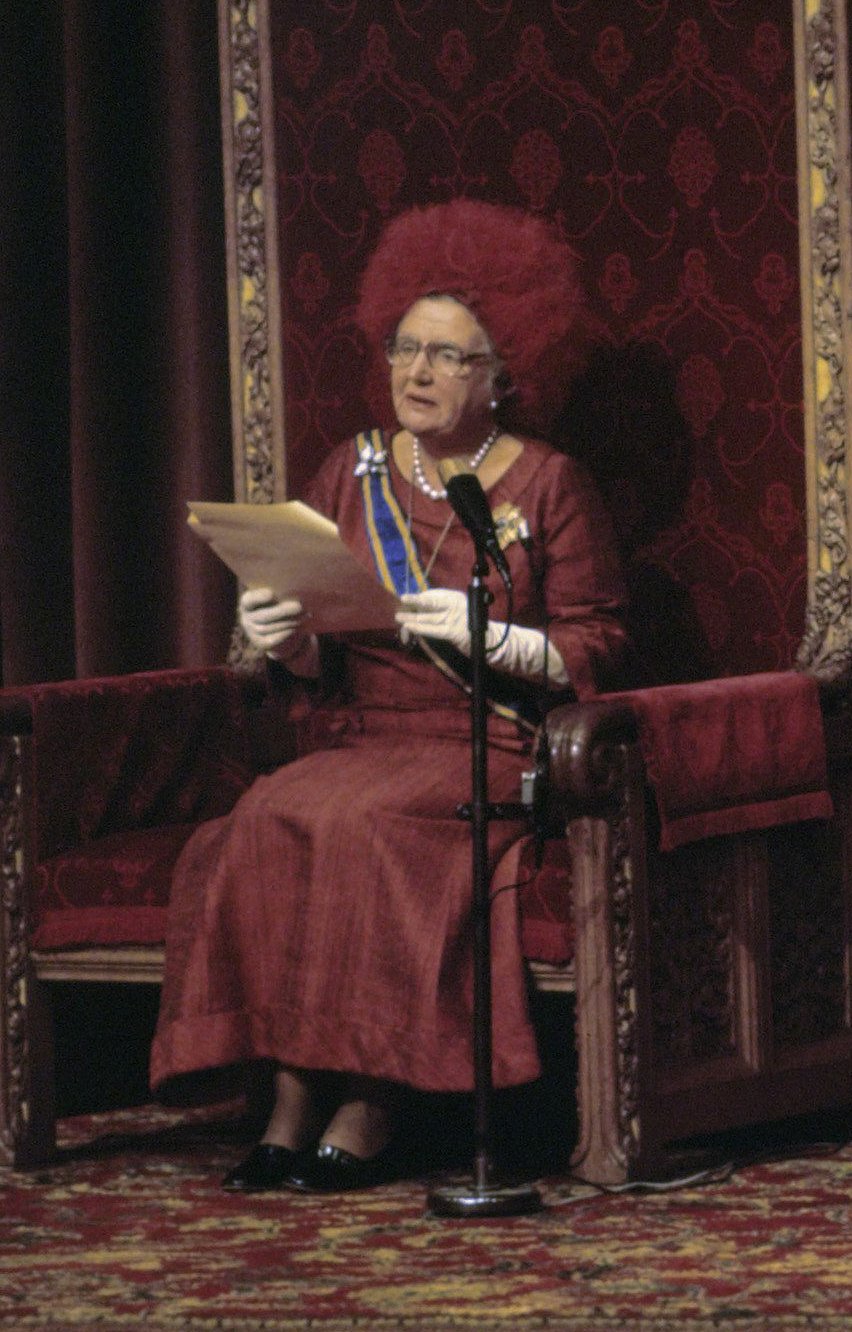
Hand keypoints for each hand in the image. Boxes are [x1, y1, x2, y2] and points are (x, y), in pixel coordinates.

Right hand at [238, 589, 318, 675]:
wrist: (281, 628)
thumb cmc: (281, 604)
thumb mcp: (279, 597)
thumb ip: (282, 593)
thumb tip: (296, 588)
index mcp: (247, 602)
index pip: (249, 600)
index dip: (259, 597)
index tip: (271, 593)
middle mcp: (246, 617)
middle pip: (263, 616)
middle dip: (282, 612)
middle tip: (299, 606)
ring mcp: (252, 632)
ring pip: (269, 628)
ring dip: (289, 622)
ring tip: (305, 615)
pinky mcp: (260, 643)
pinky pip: (273, 639)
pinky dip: (287, 633)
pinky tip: (300, 627)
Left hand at [396, 587, 568, 684]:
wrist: (497, 644)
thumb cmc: (479, 632)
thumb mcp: (461, 618)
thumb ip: (447, 614)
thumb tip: (426, 613)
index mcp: (459, 599)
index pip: (437, 596)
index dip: (422, 598)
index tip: (408, 599)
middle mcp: (458, 605)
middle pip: (432, 602)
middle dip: (415, 601)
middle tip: (400, 599)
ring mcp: (458, 618)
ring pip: (430, 617)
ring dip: (412, 617)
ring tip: (399, 616)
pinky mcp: (456, 631)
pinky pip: (434, 630)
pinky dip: (421, 628)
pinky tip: (409, 627)